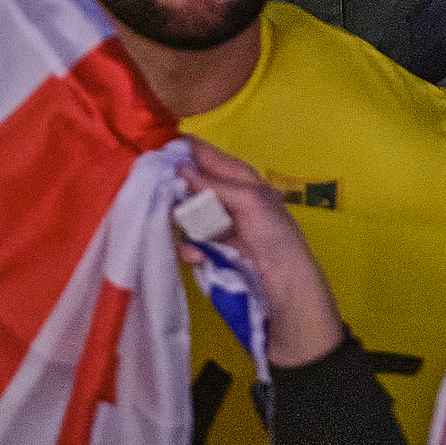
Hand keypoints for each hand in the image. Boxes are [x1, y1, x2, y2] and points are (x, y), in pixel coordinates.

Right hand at [177, 138, 346, 368]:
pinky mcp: (225, 261)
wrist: (290, 301)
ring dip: (184, 219)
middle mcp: (242, 208)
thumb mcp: (252, 204)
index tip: (166, 143)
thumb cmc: (277, 245)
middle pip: (205, 190)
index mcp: (253, 188)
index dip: (198, 152)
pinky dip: (192, 248)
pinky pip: (201, 248)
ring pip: (199, 219)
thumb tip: (182, 168)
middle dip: (183, 187)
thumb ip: (218, 185)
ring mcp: (232, 236)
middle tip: (156, 185)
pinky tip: (188, 252)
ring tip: (166, 218)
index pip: (221, 162)